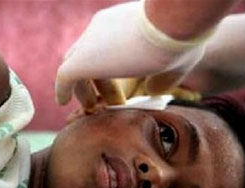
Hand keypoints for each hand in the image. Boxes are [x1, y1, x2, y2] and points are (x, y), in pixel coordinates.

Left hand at [55, 1, 212, 107]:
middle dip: (99, 82)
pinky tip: (62, 102)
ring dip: (84, 90)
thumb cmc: (182, 38)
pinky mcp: (83, 60)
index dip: (110, 70)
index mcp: (121, 26)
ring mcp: (90, 43)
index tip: (118, 88)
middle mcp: (101, 30)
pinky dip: (63, 90)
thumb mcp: (173, 60)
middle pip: (89, 56)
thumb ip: (162, 76)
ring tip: (92, 109)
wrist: (175, 21)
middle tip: (109, 101)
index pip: (105, 47)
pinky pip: (65, 77)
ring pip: (76, 68)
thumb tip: (152, 90)